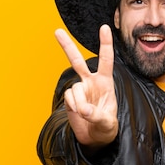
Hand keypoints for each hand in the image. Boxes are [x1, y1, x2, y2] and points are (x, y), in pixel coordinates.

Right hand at [55, 25, 117, 153]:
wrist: (95, 137)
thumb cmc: (107, 126)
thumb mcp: (108, 123)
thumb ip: (97, 115)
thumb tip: (83, 109)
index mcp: (105, 82)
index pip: (106, 60)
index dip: (105, 43)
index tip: (104, 27)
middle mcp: (91, 82)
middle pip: (77, 61)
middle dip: (67, 46)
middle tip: (57, 31)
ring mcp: (79, 89)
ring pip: (75, 88)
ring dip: (80, 102)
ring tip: (86, 113)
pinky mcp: (70, 98)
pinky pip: (68, 98)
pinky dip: (73, 107)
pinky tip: (79, 113)